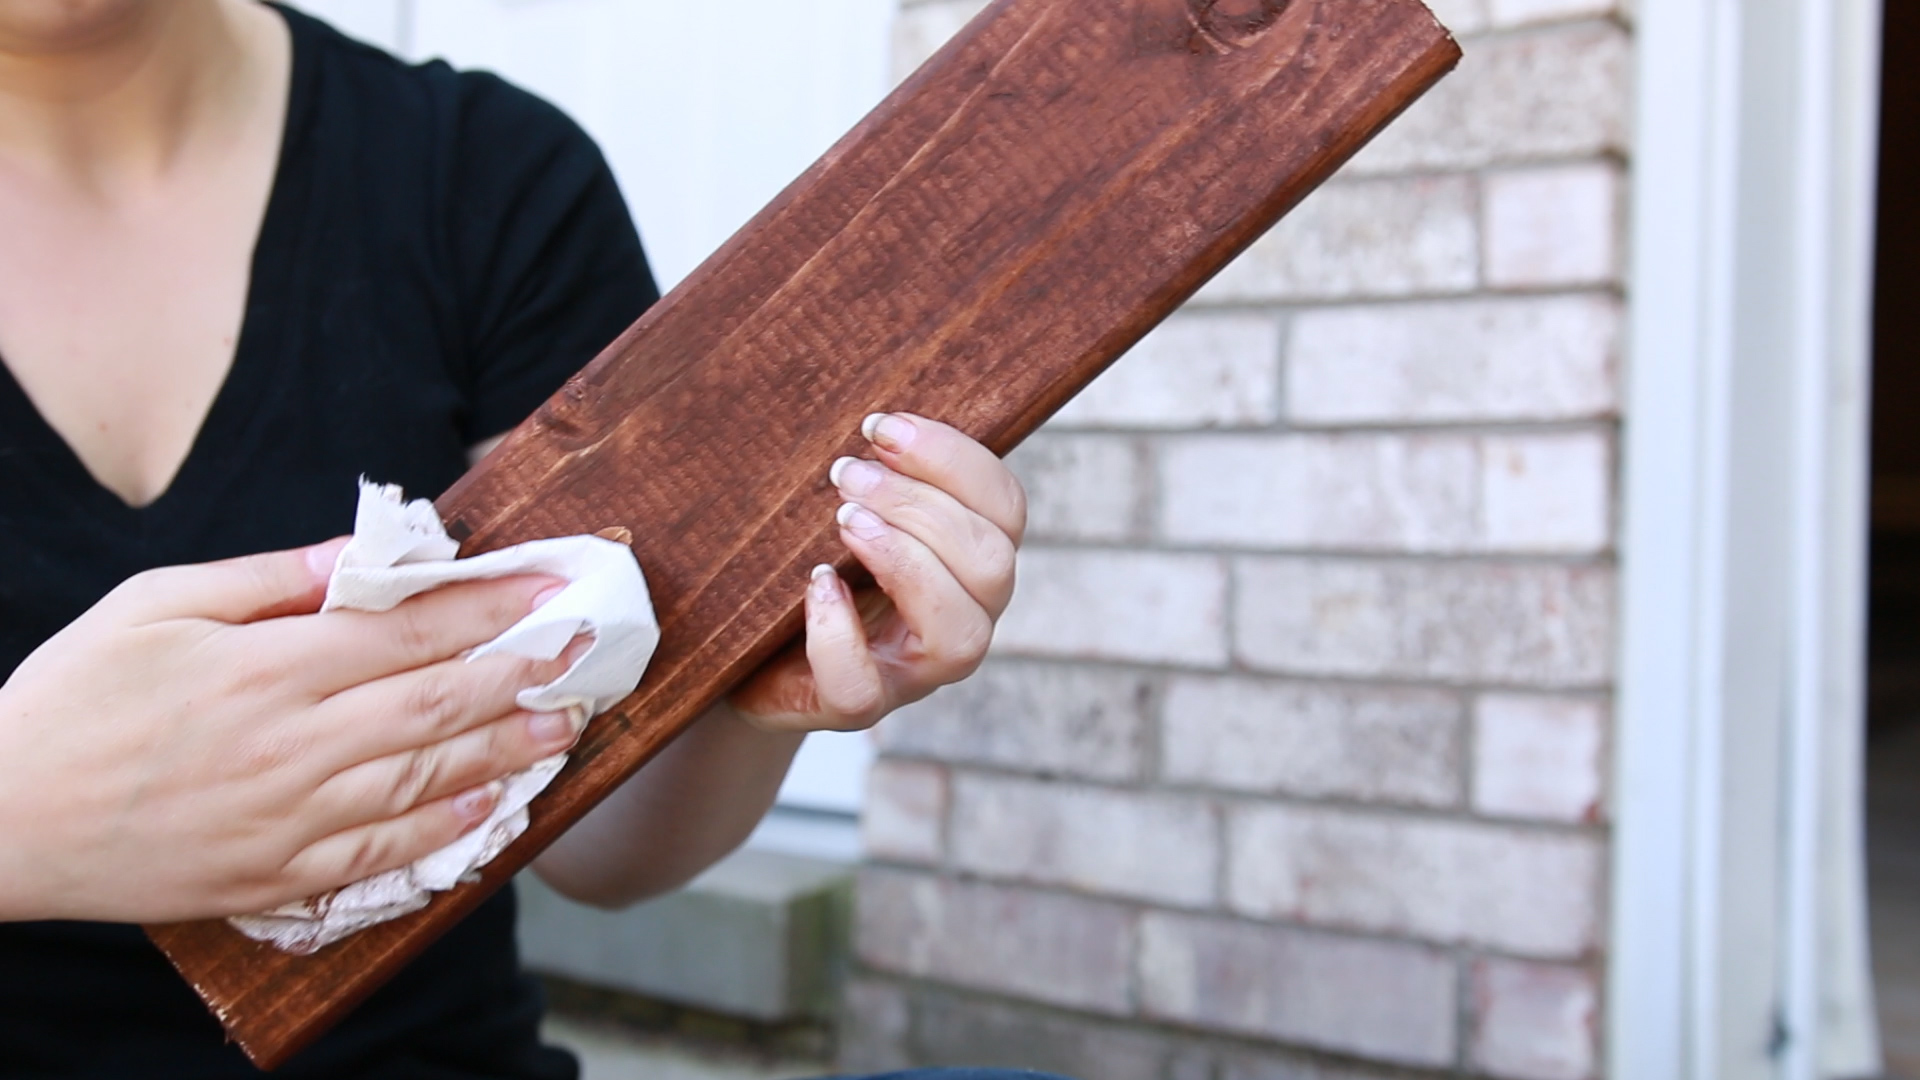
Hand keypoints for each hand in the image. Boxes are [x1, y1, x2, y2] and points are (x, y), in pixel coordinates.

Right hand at [0, 540, 588, 923]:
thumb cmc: (71, 697)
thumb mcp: (154, 604)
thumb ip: (267, 579)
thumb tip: (361, 555)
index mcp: (265, 669)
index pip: (409, 631)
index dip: (492, 606)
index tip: (550, 584)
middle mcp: (290, 745)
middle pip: (436, 704)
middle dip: (523, 674)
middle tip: (587, 654)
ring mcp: (287, 817)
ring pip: (425, 780)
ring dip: (506, 750)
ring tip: (565, 726)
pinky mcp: (274, 874)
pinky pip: (382, 854)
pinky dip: (446, 831)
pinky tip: (495, 809)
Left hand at [730, 413, 1025, 731]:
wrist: (743, 646)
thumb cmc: (800, 562)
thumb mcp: (844, 506)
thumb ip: (876, 467)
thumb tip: (869, 417)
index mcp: (969, 559)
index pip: (1005, 506)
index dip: (955, 460)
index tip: (881, 427)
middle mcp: (960, 618)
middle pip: (994, 564)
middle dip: (921, 506)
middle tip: (846, 473)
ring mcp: (912, 671)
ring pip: (960, 633)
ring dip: (903, 560)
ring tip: (841, 519)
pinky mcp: (854, 705)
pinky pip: (863, 688)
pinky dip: (837, 633)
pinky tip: (815, 585)